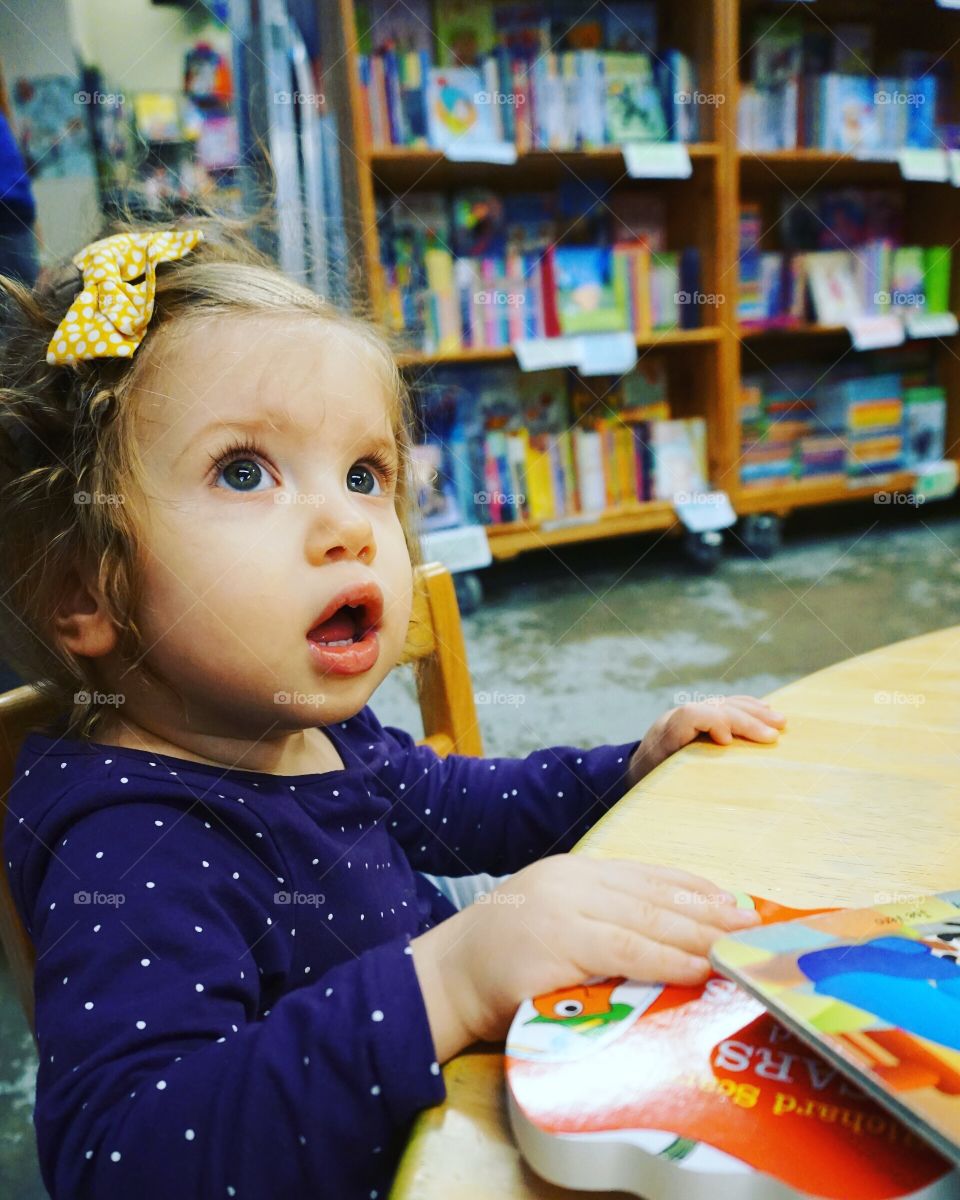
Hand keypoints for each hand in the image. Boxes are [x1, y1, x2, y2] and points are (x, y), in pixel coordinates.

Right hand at [411, 856, 759, 1056]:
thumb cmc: (498, 962)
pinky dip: (669, 959)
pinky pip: (627, 951)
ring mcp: (564, 909)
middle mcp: (571, 881)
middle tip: (754, 927)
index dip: (694, 889)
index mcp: (572, 873)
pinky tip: (698, 968)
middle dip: (710, 912)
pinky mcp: (558, 943)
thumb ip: (597, 923)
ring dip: (701, 936)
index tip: (734, 902)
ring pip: (648, 920)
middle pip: (655, 895)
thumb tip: (662, 940)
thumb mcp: (551, 924)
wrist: (443, 977)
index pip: (646, 875)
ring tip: (739, 949)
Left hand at [627, 695, 785, 786]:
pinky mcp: (696, 716)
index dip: (712, 722)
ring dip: (753, 712)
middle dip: (745, 720)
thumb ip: (678, 789)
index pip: (689, 716)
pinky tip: (766, 712)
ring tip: (780, 723)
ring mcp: (685, 715)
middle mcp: (674, 720)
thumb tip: (713, 802)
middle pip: (713, 707)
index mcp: (663, 738)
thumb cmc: (648, 789)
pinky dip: (747, 709)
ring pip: (722, 703)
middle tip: (773, 738)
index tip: (729, 742)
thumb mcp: (658, 793)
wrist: (633, 773)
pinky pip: (724, 705)